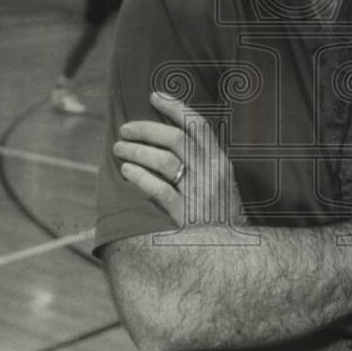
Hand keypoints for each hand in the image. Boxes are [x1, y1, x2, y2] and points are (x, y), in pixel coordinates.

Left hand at [114, 91, 245, 227]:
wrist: (232, 254)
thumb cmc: (222, 216)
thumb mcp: (221, 184)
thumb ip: (203, 162)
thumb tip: (170, 138)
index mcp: (221, 162)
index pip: (198, 125)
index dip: (175, 107)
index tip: (154, 96)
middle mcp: (212, 174)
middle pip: (175, 139)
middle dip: (146, 129)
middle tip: (125, 129)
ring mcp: (199, 194)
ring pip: (164, 162)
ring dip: (138, 151)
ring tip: (119, 149)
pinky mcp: (186, 216)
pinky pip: (160, 190)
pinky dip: (141, 177)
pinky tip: (127, 171)